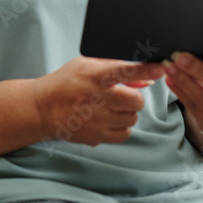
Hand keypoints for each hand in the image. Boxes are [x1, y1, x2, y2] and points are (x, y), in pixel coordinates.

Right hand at [32, 57, 163, 145]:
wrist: (42, 108)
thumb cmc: (67, 82)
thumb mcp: (88, 66)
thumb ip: (118, 68)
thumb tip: (147, 79)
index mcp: (94, 76)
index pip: (125, 71)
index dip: (145, 70)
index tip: (160, 69)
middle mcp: (96, 98)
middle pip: (135, 101)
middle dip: (134, 98)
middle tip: (123, 96)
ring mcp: (96, 120)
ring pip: (132, 118)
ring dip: (128, 112)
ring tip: (112, 107)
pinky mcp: (95, 137)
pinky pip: (124, 134)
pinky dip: (122, 127)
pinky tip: (110, 120)